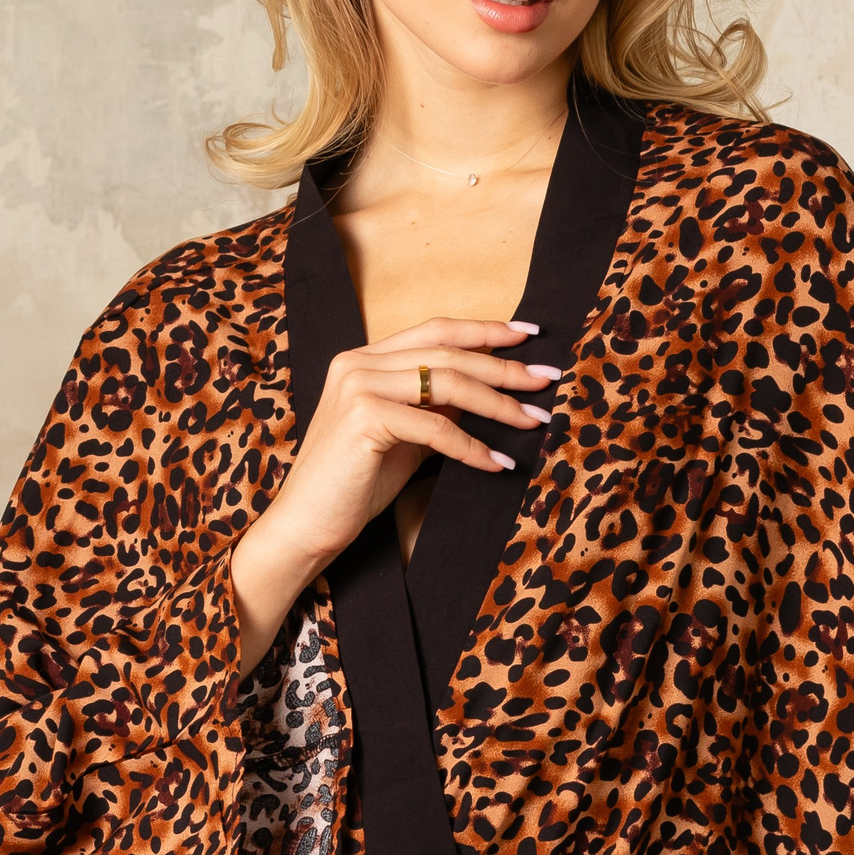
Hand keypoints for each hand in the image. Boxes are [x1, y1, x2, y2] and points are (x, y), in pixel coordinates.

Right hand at [231, 318, 560, 670]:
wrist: (305, 525)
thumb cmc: (353, 486)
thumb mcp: (404, 437)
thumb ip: (436, 409)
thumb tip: (488, 393)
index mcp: (364, 359)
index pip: (436, 331)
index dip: (486, 329)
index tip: (530, 335)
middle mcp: (358, 363)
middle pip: (449, 353)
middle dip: (506, 367)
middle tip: (548, 380)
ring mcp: (358, 387)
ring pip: (448, 384)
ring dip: (499, 404)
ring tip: (535, 422)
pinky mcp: (364, 419)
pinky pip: (436, 427)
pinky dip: (473, 447)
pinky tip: (499, 463)